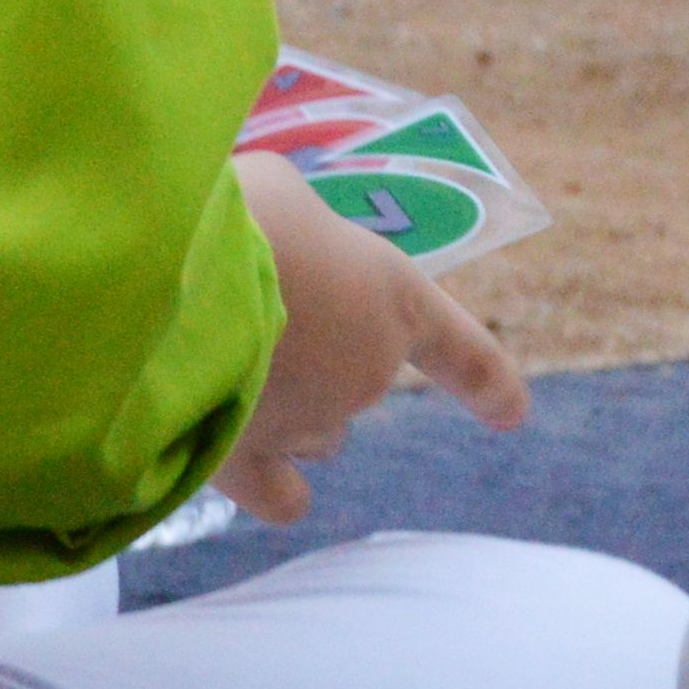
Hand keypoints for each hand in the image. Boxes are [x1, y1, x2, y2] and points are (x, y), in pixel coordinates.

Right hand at [216, 153, 531, 521]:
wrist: (178, 274)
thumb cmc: (243, 210)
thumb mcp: (282, 193)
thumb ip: (294, 234)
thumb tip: (263, 254)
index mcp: (394, 301)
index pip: (464, 353)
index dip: (488, 384)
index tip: (510, 413)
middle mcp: (367, 373)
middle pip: (358, 385)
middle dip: (315, 355)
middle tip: (249, 305)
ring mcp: (311, 422)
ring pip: (314, 433)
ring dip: (286, 407)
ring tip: (226, 363)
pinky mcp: (246, 461)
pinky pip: (277, 495)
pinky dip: (270, 485)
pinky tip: (249, 468)